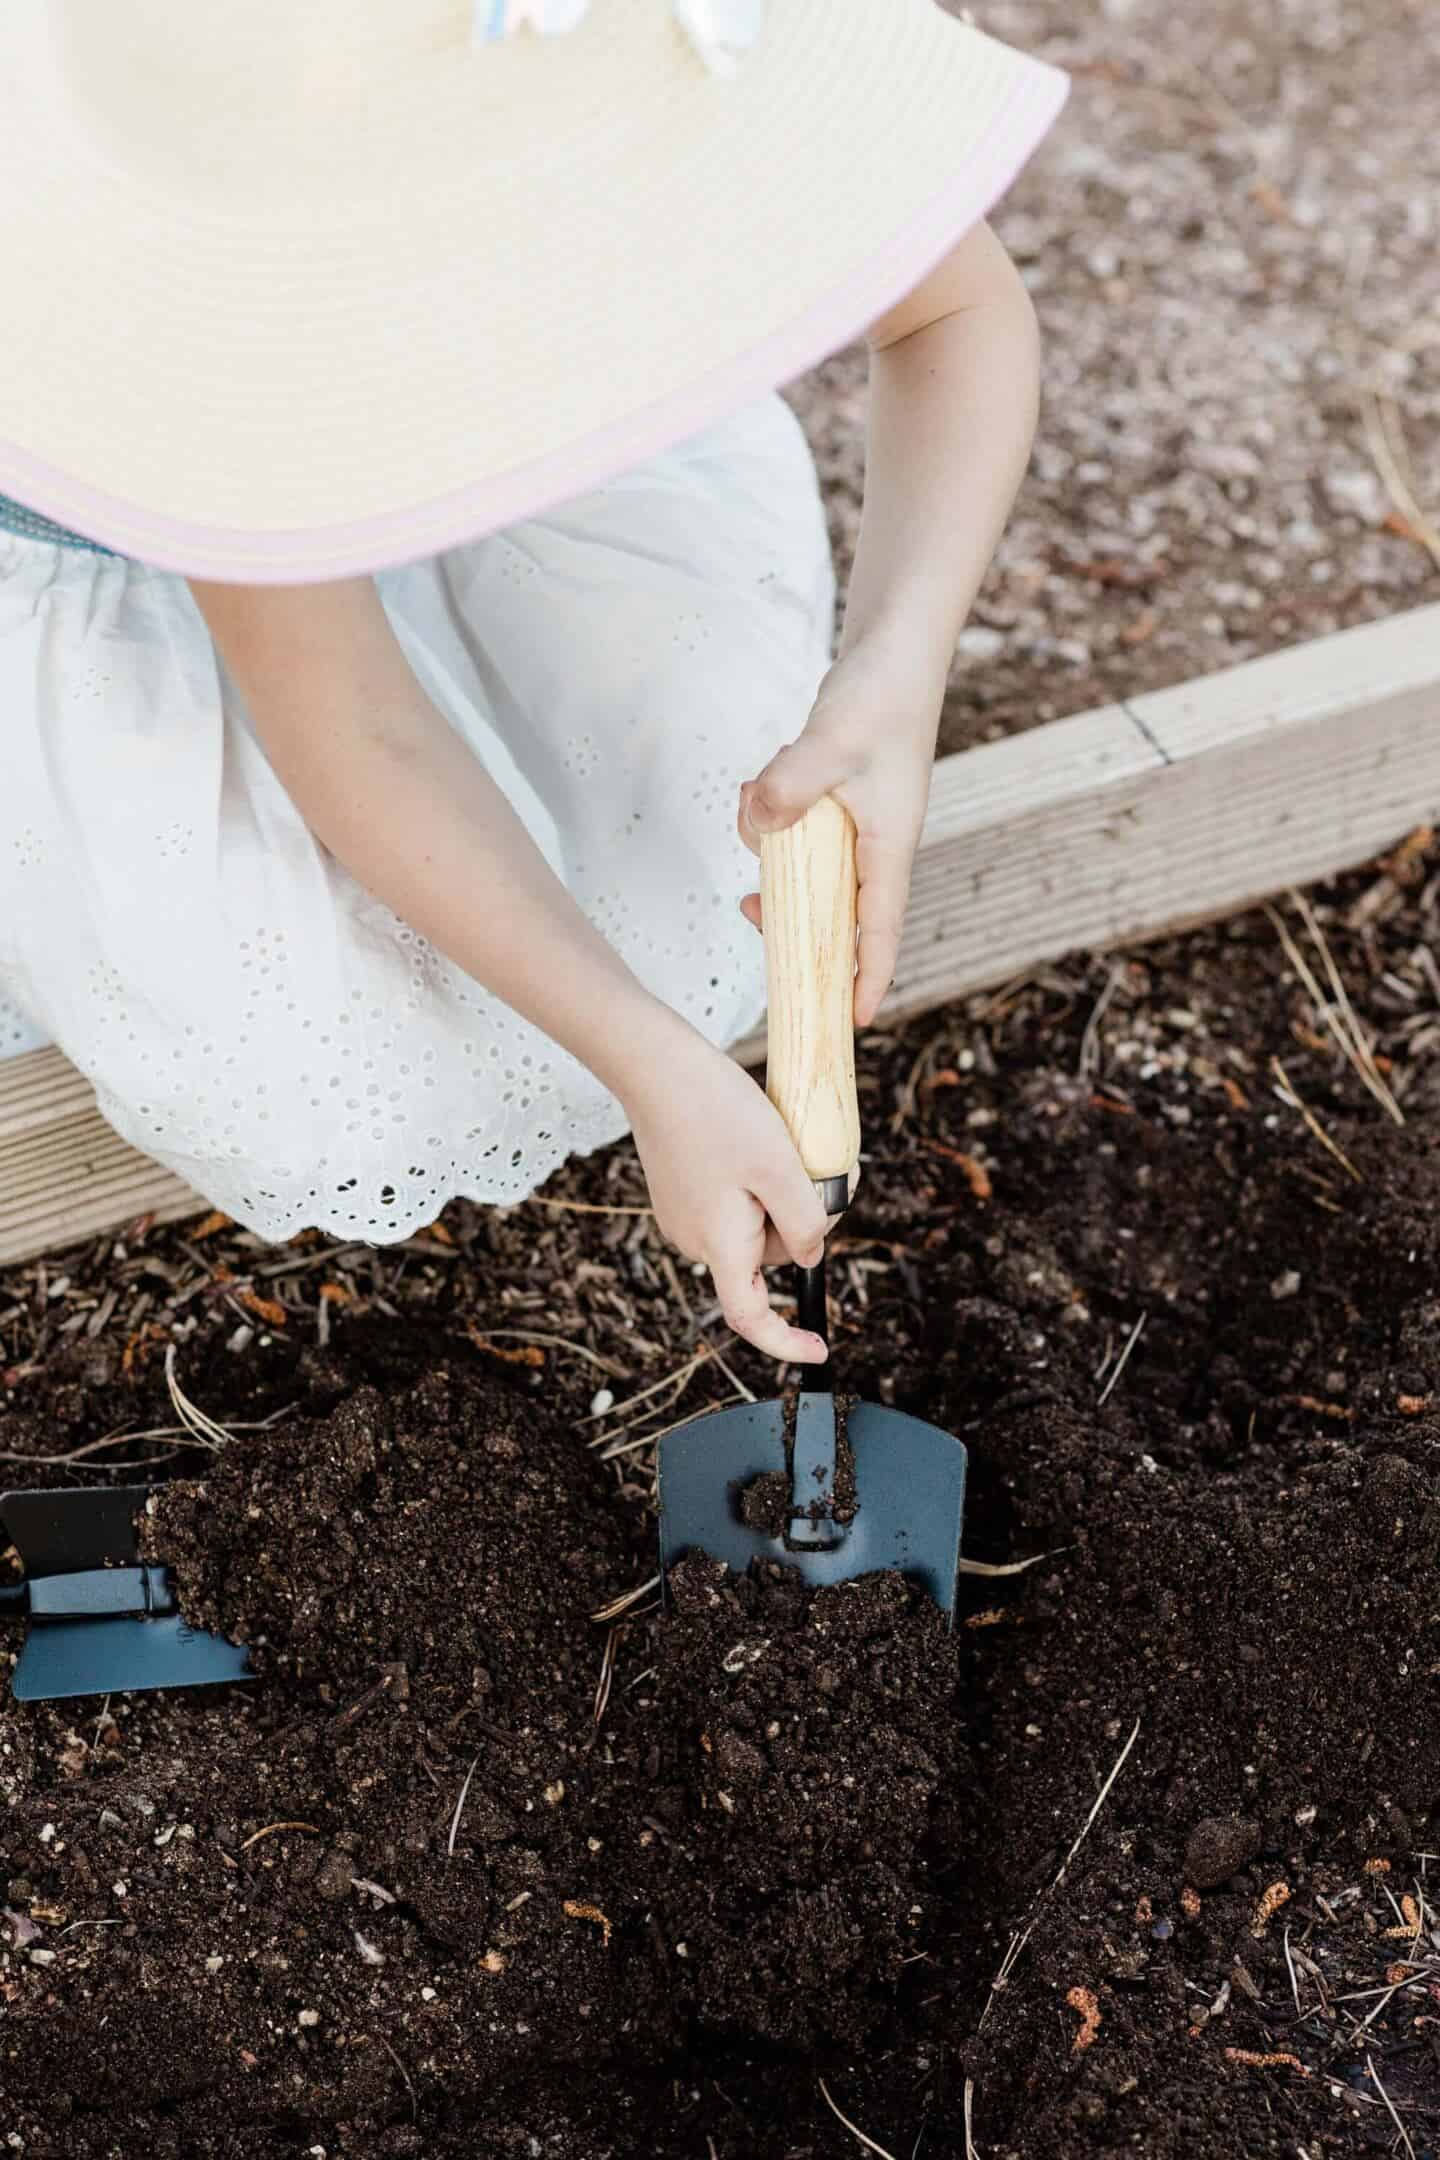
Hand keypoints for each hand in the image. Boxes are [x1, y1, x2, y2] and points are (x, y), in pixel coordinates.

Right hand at [621, 1026, 833, 1364]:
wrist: (655, 1066)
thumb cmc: (716, 1111)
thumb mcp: (780, 1166)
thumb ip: (804, 1221)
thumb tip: (811, 1257)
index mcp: (719, 1244)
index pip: (751, 1318)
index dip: (787, 1342)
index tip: (819, 1350)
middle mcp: (696, 1240)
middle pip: (767, 1256)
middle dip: (800, 1222)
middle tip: (818, 1167)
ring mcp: (685, 1215)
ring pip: (755, 1226)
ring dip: (781, 1196)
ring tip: (784, 1144)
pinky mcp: (683, 1192)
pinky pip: (736, 1204)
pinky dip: (758, 1183)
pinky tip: (755, 1140)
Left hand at [737, 628, 943, 1024]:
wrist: (894, 647)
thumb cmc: (880, 695)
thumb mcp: (831, 743)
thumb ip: (791, 788)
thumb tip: (756, 828)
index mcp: (889, 847)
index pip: (880, 931)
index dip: (868, 979)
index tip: (854, 1022)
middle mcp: (877, 844)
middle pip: (836, 911)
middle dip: (792, 918)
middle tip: (752, 913)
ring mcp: (856, 822)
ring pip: (806, 865)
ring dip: (770, 849)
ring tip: (751, 806)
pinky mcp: (837, 799)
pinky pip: (797, 828)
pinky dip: (771, 814)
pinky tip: (759, 783)